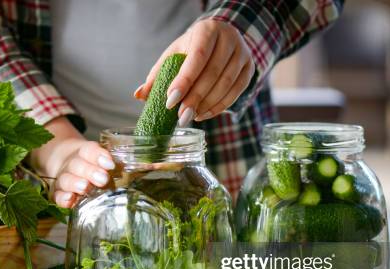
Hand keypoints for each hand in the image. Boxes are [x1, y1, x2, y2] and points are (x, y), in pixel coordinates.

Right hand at [30, 116, 114, 207]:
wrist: (68, 164)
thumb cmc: (93, 165)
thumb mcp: (103, 160)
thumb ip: (117, 164)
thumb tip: (142, 166)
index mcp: (85, 153)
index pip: (89, 150)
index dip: (98, 156)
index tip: (110, 164)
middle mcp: (73, 164)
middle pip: (78, 165)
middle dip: (90, 171)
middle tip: (103, 179)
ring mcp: (64, 178)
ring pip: (66, 179)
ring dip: (75, 183)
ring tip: (85, 187)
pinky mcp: (58, 193)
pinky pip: (57, 195)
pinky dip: (62, 198)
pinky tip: (69, 200)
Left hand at [135, 19, 254, 124]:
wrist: (220, 39)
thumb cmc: (192, 48)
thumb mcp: (174, 55)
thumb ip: (158, 75)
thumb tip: (139, 95)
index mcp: (207, 30)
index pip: (197, 57)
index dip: (184, 81)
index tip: (170, 101)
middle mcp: (229, 39)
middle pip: (213, 73)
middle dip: (195, 98)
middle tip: (180, 116)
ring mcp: (242, 54)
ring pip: (227, 84)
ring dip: (207, 105)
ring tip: (189, 117)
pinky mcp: (249, 68)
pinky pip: (236, 92)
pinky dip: (219, 107)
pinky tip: (203, 115)